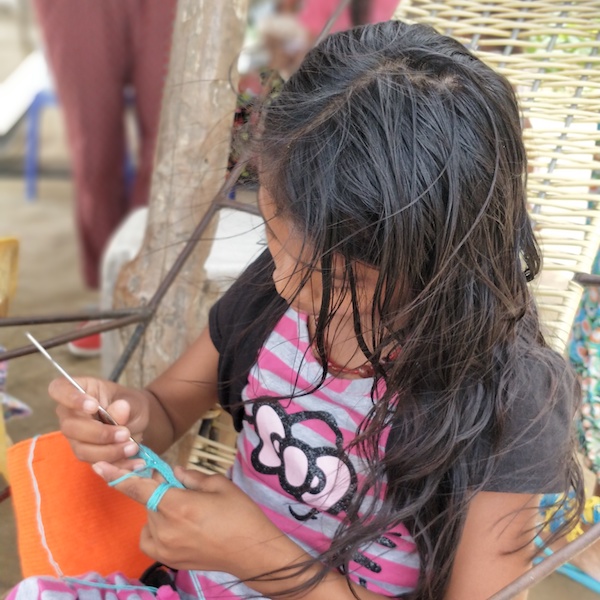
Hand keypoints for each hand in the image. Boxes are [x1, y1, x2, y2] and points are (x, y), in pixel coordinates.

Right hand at [50, 376, 150, 464]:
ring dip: (108, 451)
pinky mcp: (86, 453)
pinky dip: (116, 464)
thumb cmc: (131, 405)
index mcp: (80, 389)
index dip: (71, 398)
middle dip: (99, 434)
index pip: (59, 389)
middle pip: (70, 427)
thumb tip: (118, 410)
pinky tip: (134, 461)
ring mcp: (75, 436)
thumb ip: (127, 405)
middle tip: (125, 433)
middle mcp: (70, 414)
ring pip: (82, 449)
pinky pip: (95, 463)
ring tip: (132, 447)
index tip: (93, 406)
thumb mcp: (134, 401)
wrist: (138, 422)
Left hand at [95, 462, 297, 577]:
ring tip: (189, 511)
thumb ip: (192, 477)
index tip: (99, 466)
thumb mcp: (219, 485)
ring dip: (162, 508)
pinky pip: (150, 538)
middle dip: (161, 489)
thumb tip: (175, 473)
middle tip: (184, 487)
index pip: (141, 488)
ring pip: (151, 518)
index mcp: (178, 505)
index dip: (119, 476)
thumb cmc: (240, 514)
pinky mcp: (168, 559)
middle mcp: (166, 528)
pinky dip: (155, 528)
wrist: (252, 552)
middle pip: (149, 500)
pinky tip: (174, 524)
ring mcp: (165, 547)